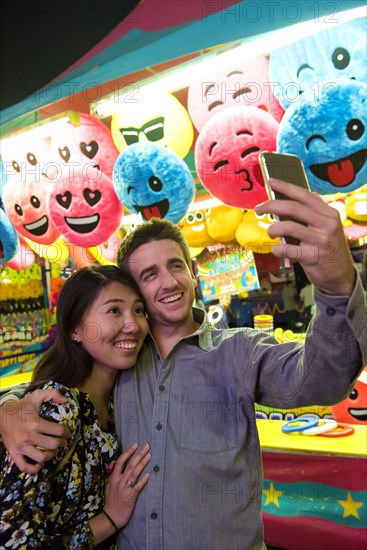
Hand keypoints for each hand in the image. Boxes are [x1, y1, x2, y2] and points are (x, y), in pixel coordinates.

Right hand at [0, 389, 70, 473]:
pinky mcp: (14, 453)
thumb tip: (65, 400)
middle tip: (62, 441)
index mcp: (35, 423)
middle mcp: (29, 436)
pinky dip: (34, 468)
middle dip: (61, 443)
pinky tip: (40, 462)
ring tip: (53, 450)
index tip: (68, 433)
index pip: (58, 431)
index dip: (66, 432)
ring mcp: (21, 446)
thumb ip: (53, 394)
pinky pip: (25, 467)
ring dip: (51, 455)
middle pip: (52, 445)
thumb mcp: (37, 395)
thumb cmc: (21, 406)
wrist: (1, 415)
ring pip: (41, 457)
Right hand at [103, 443, 150, 528]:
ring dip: (142, 463)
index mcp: (113, 478)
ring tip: (149, 455)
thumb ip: (113, 475)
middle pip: (130, 464)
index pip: (121, 461)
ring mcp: (125, 488)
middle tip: (147, 446)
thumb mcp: (108, 485)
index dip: (128, 452)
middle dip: (139, 454)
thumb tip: (118, 463)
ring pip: (135, 472)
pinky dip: (143, 480)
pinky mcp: (131, 496)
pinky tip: (148, 474)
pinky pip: (138, 486)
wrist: (111, 516)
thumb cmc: (110, 500)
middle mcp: (119, 481)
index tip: (135, 445)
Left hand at [255, 179, 354, 295]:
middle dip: (271, 205)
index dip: (286, 187)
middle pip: (293, 208)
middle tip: (259, 208)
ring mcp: (319, 240)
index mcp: (329, 213)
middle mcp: (326, 224)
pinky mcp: (312, 256)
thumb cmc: (326, 248)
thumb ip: (311, 215)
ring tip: (271, 232)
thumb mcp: (326, 227)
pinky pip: (287, 249)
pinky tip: (277, 250)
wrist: (340, 275)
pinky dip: (277, 249)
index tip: (271, 181)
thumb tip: (284, 202)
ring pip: (288, 226)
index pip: (305, 195)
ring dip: (273, 229)